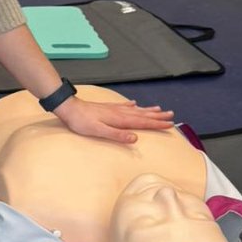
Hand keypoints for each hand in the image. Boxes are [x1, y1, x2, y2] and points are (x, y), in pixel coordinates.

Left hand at [53, 96, 174, 143]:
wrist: (69, 108)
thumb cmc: (82, 122)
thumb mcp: (98, 131)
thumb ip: (117, 135)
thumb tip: (135, 138)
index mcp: (120, 120)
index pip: (142, 123)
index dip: (157, 124)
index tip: (170, 124)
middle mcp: (120, 113)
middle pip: (143, 115)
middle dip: (157, 116)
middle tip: (172, 115)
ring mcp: (114, 109)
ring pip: (136, 110)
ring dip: (148, 110)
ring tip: (160, 109)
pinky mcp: (107, 108)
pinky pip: (124, 106)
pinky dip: (132, 105)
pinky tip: (135, 104)